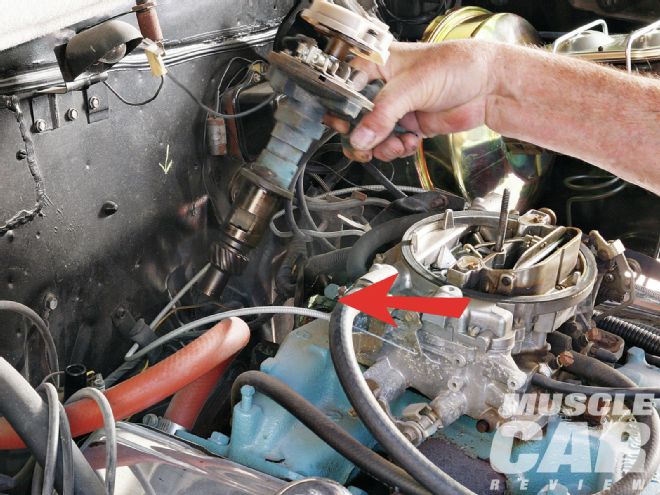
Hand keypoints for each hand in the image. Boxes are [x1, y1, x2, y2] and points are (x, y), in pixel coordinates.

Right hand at [326, 40, 496, 161]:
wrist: (488, 87)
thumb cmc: (457, 66)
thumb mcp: (413, 86)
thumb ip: (383, 114)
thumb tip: (360, 137)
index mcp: (377, 64)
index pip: (345, 89)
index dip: (342, 110)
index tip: (345, 127)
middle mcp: (383, 87)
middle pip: (355, 118)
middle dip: (360, 135)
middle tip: (365, 144)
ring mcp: (395, 108)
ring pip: (371, 136)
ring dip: (381, 146)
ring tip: (396, 143)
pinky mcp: (408, 125)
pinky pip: (389, 144)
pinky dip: (396, 149)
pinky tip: (409, 142)